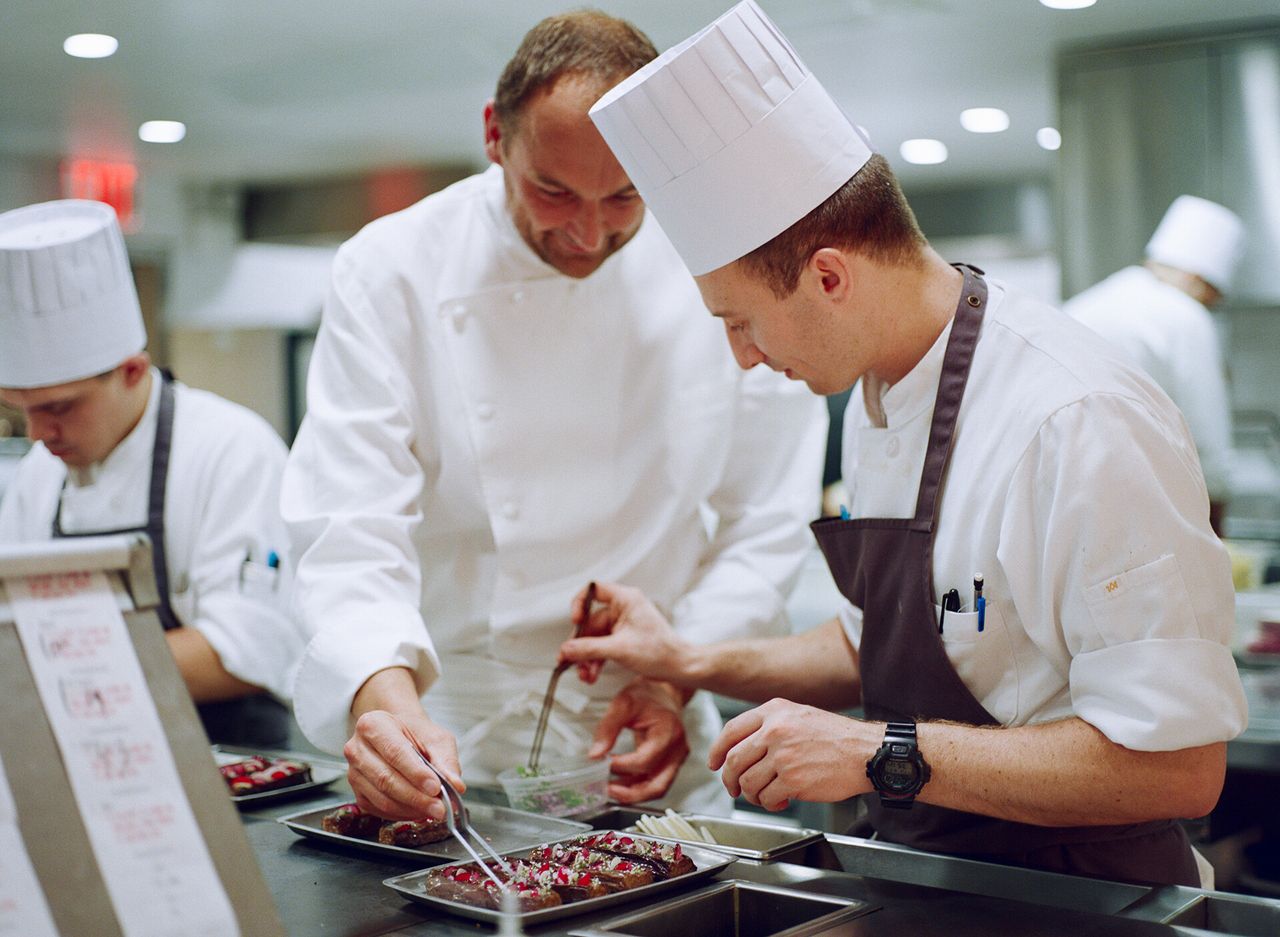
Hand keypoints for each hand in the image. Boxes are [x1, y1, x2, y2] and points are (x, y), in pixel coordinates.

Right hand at [344, 668, 464, 820]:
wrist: (399, 735)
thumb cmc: (415, 734)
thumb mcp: (436, 738)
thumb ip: (446, 760)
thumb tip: (455, 784)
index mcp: (373, 724)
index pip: (395, 752)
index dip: (416, 773)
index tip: (436, 787)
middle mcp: (357, 748)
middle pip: (386, 778)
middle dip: (416, 797)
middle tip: (439, 807)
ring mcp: (353, 772)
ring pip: (382, 798)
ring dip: (410, 808)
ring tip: (433, 810)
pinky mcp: (357, 792)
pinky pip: (379, 809)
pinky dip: (402, 814)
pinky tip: (419, 811)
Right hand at [561, 582, 687, 685]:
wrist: (678, 667)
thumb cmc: (660, 651)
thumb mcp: (619, 649)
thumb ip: (590, 649)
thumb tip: (567, 649)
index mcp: (626, 600)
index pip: (593, 590)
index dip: (580, 604)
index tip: (575, 621)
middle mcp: (623, 609)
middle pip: (590, 622)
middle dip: (581, 645)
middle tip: (569, 660)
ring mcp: (623, 625)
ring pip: (595, 638)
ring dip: (587, 657)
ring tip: (584, 674)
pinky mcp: (624, 639)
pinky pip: (602, 647)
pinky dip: (596, 660)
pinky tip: (591, 674)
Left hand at [589, 678, 689, 802]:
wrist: (663, 691)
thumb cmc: (646, 695)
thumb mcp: (623, 704)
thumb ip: (608, 728)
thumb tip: (595, 754)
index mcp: (669, 732)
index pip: (645, 761)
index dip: (622, 766)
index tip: (602, 762)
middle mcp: (678, 749)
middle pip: (658, 786)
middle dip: (630, 794)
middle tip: (607, 790)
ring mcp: (677, 758)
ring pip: (658, 788)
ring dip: (633, 794)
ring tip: (610, 789)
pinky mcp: (672, 763)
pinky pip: (656, 782)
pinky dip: (638, 787)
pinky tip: (619, 783)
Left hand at [708, 699, 870, 810]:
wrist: (866, 752)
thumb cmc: (836, 737)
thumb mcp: (799, 716)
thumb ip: (769, 726)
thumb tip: (739, 749)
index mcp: (774, 712)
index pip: (732, 731)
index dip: (717, 750)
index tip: (713, 762)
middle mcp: (775, 731)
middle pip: (734, 760)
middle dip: (729, 779)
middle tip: (734, 788)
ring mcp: (783, 756)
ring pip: (748, 782)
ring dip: (752, 795)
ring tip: (765, 795)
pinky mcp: (793, 780)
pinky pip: (766, 797)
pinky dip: (770, 804)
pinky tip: (781, 800)